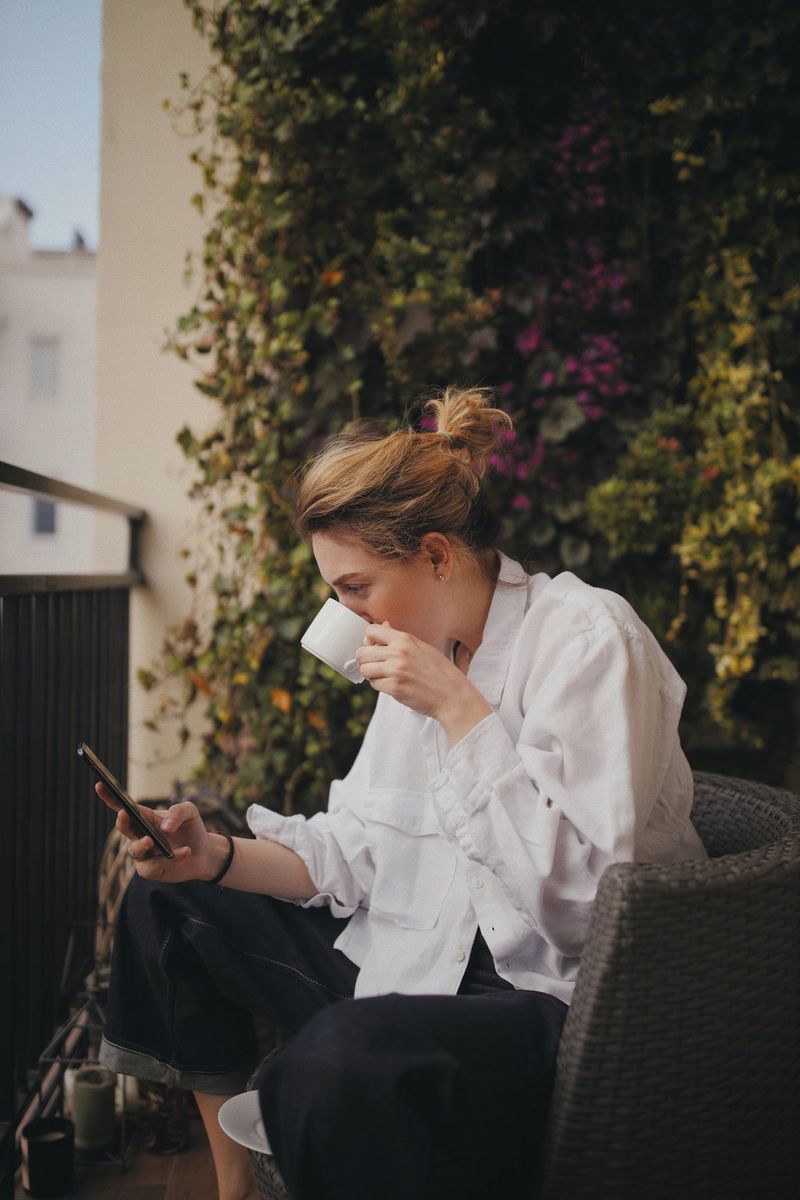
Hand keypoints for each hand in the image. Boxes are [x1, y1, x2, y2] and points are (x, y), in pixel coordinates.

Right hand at [95, 783, 222, 882]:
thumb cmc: (191, 829)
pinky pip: (153, 866)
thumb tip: (164, 827)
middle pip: (124, 827)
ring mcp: (144, 853)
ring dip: (141, 844)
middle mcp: (140, 834)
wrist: (204, 853)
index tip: (100, 784)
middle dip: (122, 821)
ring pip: (134, 850)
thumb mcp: (189, 812)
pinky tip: (185, 852)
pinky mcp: (151, 870)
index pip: (123, 806)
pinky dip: (171, 858)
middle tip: (124, 814)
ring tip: (151, 840)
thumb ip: (178, 812)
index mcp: (145, 817)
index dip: (110, 796)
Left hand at [355, 623, 490, 743]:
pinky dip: (380, 686)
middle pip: (362, 652)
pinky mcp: (394, 688)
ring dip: (372, 674)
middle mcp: (398, 653)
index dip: (369, 640)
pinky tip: (392, 685)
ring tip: (385, 676)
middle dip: (366, 660)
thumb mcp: (423, 647)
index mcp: (405, 640)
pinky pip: (374, 685)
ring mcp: (395, 671)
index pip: (372, 631)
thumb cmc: (441, 672)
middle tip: (376, 665)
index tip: (374, 647)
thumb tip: (383, 626)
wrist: (452, 695)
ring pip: (365, 670)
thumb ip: (400, 638)